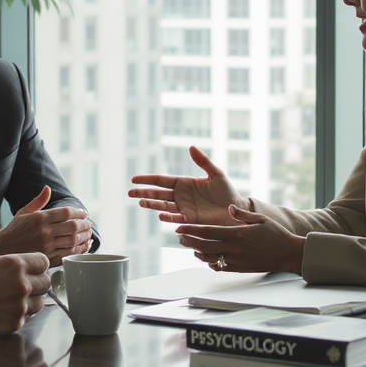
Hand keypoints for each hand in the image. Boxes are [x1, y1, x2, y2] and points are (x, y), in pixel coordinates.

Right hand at [0, 186, 93, 266]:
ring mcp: (47, 246)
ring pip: (73, 240)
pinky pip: (69, 253)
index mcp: (40, 218)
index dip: (79, 212)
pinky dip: (79, 250)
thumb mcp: (24, 212)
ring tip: (88, 234)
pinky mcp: (48, 258)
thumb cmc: (14, 231)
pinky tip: (83, 246)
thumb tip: (47, 188)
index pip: (66, 212)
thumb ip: (38, 201)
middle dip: (85, 225)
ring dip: (85, 237)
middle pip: (73, 226)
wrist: (2, 250)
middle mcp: (44, 231)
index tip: (84, 214)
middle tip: (88, 224)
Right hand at [0, 224, 50, 338]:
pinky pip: (28, 316)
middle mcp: (22, 284)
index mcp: (14, 264)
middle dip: (38, 280)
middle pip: (46, 281)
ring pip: (40, 300)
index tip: (30, 266)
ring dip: (33, 298)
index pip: (43, 261)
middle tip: (25, 282)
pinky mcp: (16, 322)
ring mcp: (21, 304)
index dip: (37, 263)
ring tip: (17, 297)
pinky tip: (9, 309)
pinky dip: (22, 313)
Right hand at [128, 146, 249, 226]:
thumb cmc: (226, 191)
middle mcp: (181, 196)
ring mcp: (184, 208)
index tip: (134, 179)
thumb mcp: (216, 173)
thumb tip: (191, 146)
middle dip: (143, 193)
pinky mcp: (190, 220)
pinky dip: (168, 217)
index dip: (147, 180)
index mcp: (184, 183)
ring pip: (163, 206)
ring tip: (140, 202)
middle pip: (158, 194)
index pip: (161, 180)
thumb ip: (203, 161)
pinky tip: (160, 214)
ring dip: (152, 204)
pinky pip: (176, 218)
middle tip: (129, 193)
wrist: (235, 209)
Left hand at [177, 206, 305, 274]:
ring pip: (209, 258)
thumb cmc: (276, 234)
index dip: (191, 230)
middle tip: (180, 239)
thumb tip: (228, 208)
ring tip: (191, 248)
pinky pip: (220, 267)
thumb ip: (241, 214)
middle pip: (204, 246)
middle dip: (189, 242)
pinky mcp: (240, 269)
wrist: (289, 254)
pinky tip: (206, 258)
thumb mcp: (259, 219)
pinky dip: (210, 263)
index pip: (207, 231)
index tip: (180, 228)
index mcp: (237, 233)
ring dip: (197, 253)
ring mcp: (237, 260)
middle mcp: (234, 248)